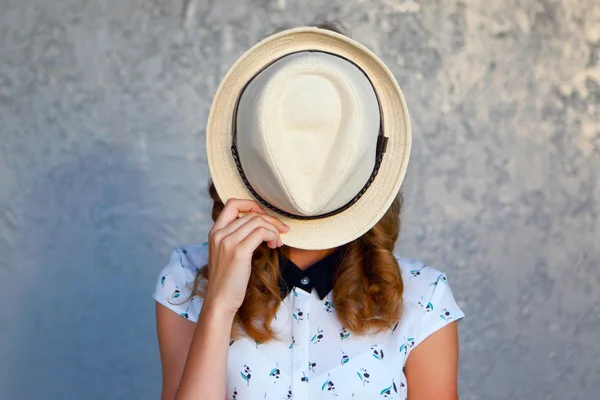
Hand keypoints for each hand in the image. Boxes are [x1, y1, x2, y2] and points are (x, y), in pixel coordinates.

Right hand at [204, 198, 289, 314]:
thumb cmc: (227, 280)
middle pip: (251, 214)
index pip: (232, 204)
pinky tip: (274, 245)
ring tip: (277, 242)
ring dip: (273, 229)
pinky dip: (272, 235)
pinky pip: (261, 232)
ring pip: (258, 221)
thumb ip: (235, 238)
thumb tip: (258, 227)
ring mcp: (228, 241)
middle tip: (281, 232)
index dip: (251, 205)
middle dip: (270, 220)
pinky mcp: (239, 251)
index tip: (264, 217)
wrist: (220, 300)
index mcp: (215, 232)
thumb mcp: (226, 254)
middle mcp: (220, 233)